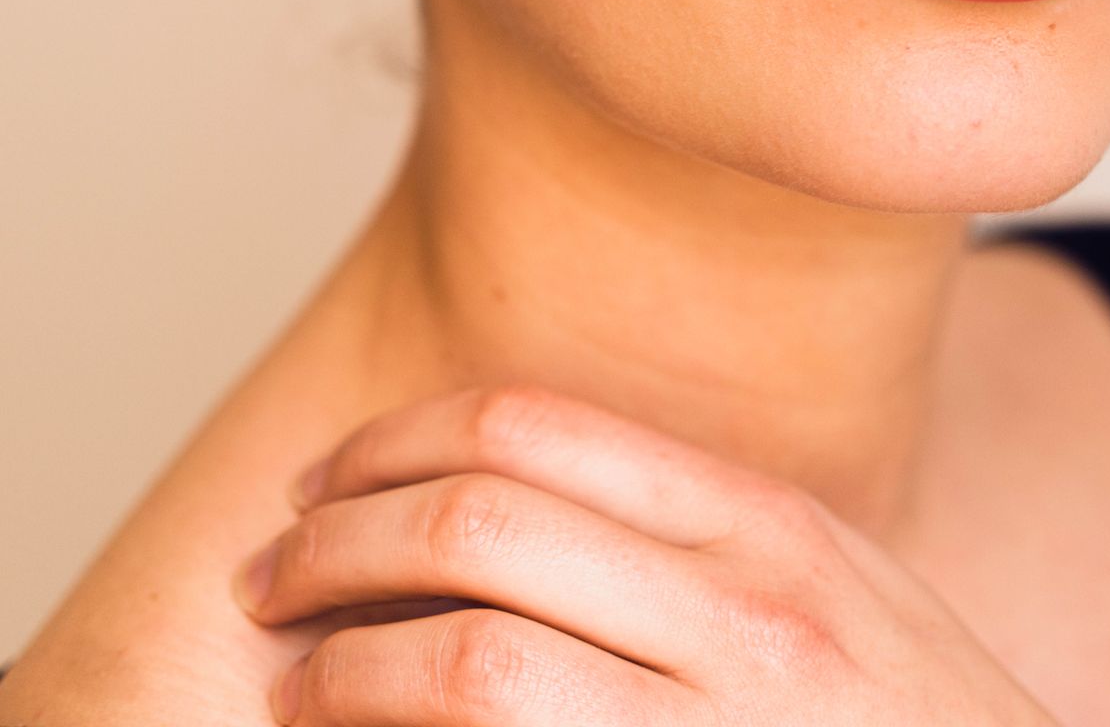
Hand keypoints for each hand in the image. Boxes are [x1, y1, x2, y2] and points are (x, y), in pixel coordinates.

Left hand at [233, 382, 1062, 724]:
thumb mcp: (837, 583)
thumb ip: (703, 529)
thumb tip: (510, 491)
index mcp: (766, 526)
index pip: (530, 428)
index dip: (394, 441)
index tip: (326, 479)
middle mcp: (745, 616)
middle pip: (477, 526)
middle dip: (337, 544)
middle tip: (270, 577)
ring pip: (472, 666)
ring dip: (345, 669)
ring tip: (295, 681)